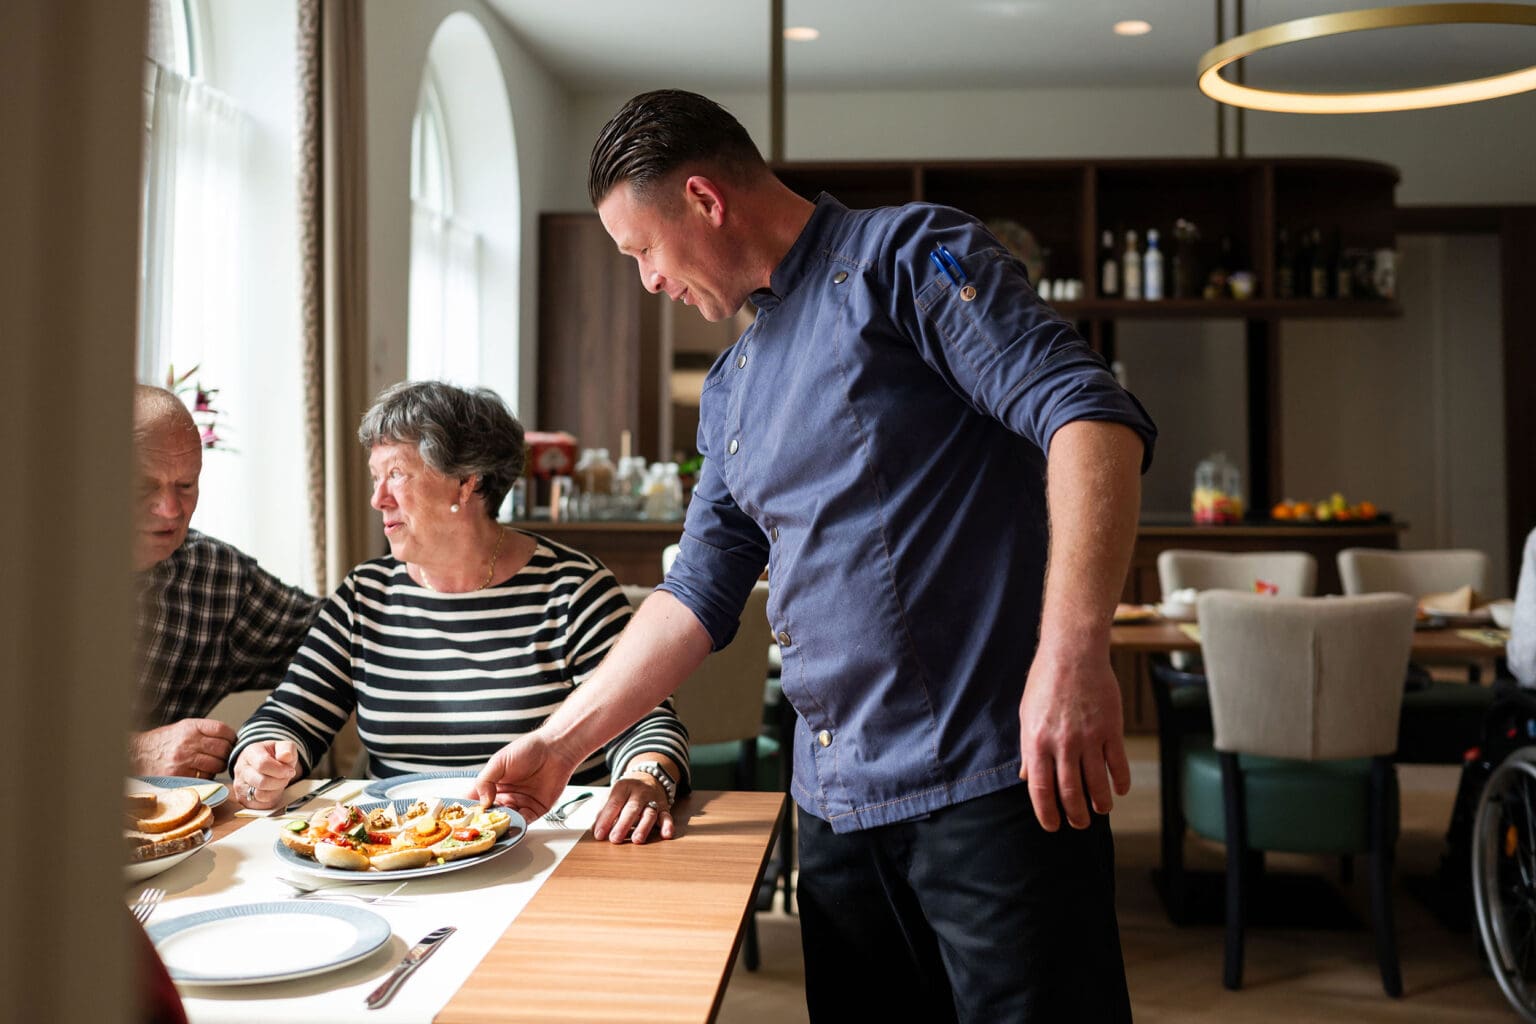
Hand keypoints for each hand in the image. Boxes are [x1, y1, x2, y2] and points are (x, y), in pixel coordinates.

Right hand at [130, 719, 236, 778]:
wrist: (137, 755)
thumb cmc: (164, 742)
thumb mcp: (183, 728)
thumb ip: (205, 732)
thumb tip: (231, 739)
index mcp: (191, 727)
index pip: (223, 730)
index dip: (232, 737)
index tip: (232, 741)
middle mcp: (188, 743)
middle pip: (223, 749)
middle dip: (227, 753)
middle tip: (222, 756)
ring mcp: (184, 761)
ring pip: (217, 765)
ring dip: (218, 767)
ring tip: (209, 765)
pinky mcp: (180, 776)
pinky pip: (205, 778)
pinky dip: (207, 777)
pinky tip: (199, 772)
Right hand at [231, 740, 299, 807]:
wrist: (262, 763)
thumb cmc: (273, 755)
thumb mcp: (283, 746)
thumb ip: (287, 749)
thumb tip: (286, 756)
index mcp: (250, 753)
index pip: (263, 764)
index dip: (280, 770)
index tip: (289, 770)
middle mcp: (241, 769)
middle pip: (262, 782)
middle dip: (280, 781)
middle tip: (285, 777)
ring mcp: (239, 785)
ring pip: (260, 796)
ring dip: (275, 791)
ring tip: (278, 783)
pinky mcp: (242, 799)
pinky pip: (260, 805)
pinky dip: (270, 800)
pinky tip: (272, 790)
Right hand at [471, 733, 578, 820]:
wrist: (556, 749)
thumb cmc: (528, 749)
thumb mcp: (499, 762)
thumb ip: (485, 781)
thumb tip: (481, 802)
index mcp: (492, 784)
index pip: (474, 801)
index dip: (469, 811)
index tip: (463, 819)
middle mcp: (504, 796)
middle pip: (490, 816)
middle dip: (485, 823)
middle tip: (480, 828)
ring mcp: (519, 804)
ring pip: (506, 821)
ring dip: (501, 826)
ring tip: (497, 827)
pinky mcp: (534, 809)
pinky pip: (524, 821)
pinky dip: (518, 825)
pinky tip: (514, 824)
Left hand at [594, 772, 675, 843]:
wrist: (648, 777)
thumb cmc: (626, 792)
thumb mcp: (613, 795)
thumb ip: (604, 811)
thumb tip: (595, 829)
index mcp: (623, 787)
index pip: (613, 803)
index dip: (605, 819)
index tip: (598, 834)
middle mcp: (639, 792)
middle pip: (631, 808)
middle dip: (623, 824)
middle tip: (615, 839)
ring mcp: (653, 799)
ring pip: (649, 813)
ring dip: (643, 827)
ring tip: (637, 840)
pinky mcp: (664, 807)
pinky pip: (667, 816)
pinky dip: (668, 825)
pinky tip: (666, 835)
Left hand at [1018, 640, 1130, 831]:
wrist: (1073, 654)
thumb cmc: (1045, 682)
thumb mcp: (1027, 715)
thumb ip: (1028, 749)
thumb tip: (1027, 777)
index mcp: (1037, 741)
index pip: (1041, 790)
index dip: (1047, 813)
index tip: (1053, 825)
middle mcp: (1062, 744)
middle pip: (1070, 791)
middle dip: (1075, 814)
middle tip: (1079, 824)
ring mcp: (1089, 738)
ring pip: (1097, 782)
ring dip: (1099, 803)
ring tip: (1100, 811)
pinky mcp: (1111, 729)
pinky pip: (1118, 763)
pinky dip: (1120, 781)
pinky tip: (1120, 790)